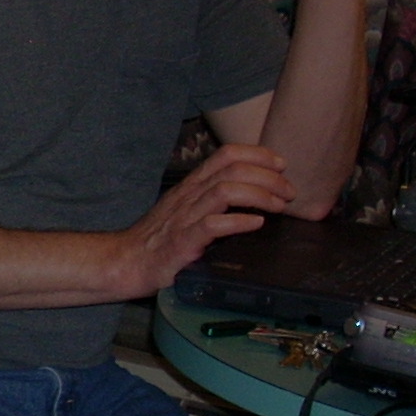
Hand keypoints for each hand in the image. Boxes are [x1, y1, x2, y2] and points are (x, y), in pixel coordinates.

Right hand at [112, 143, 294, 296]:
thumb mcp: (187, 209)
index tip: (281, 165)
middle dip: (268, 177)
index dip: (258, 154)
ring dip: (260, 195)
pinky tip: (256, 224)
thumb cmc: (160, 239)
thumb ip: (213, 198)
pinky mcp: (182, 242)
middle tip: (289, 192)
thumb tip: (254, 192)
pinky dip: (239, 222)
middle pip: (233, 169)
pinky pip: (213, 225)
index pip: (227, 154)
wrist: (126, 261)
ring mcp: (185, 217)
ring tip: (279, 206)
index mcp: (192, 185)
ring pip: (226, 191)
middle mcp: (189, 195)